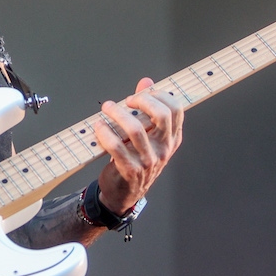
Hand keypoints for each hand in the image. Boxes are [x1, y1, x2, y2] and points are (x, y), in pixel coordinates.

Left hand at [92, 77, 183, 214]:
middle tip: (126, 100)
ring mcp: (148, 161)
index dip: (159, 95)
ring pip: (136, 129)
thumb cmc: (135, 160)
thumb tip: (146, 82)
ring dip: (118, 114)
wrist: (124, 194)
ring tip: (107, 108)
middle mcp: (164, 150)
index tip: (142, 93)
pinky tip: (99, 126)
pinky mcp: (130, 170)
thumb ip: (147, 108)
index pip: (176, 109)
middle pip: (162, 115)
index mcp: (172, 139)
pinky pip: (116, 146)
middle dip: (142, 100)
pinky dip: (105, 133)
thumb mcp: (147, 136)